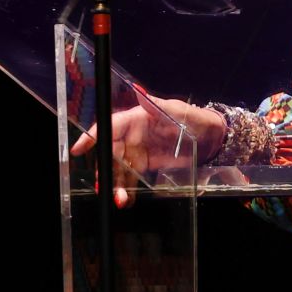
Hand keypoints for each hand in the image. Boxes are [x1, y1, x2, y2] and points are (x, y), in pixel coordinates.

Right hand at [69, 87, 226, 207]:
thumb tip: (138, 90)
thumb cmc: (196, 119)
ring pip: (118, 168)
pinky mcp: (145, 165)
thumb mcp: (179, 111)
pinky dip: (126, 189)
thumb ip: (157, 105)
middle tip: (103, 186)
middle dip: (105, 169)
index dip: (93, 136)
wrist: (212, 138)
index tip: (79, 149)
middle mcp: (133, 135)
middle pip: (110, 152)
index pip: (111, 126)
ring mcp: (138, 151)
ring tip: (119, 199)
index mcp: (138, 118)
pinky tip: (125, 200)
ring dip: (115, 184)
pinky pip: (130, 178)